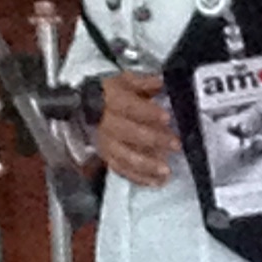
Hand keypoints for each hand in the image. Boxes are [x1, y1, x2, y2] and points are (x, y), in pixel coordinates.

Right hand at [94, 69, 177, 187]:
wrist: (86, 108)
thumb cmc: (111, 94)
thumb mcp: (126, 81)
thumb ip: (145, 82)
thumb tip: (161, 80)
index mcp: (112, 101)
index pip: (129, 107)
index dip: (148, 112)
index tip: (166, 117)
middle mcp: (107, 124)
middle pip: (129, 133)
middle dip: (154, 140)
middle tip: (175, 144)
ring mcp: (107, 143)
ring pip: (125, 156)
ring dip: (146, 165)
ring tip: (165, 170)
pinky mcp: (107, 157)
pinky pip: (122, 170)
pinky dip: (139, 178)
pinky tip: (156, 181)